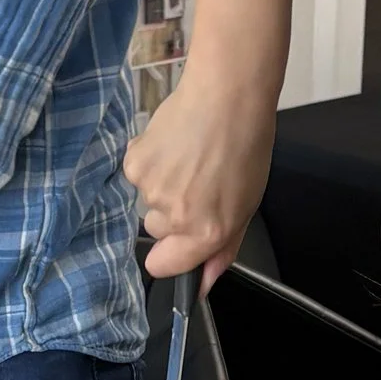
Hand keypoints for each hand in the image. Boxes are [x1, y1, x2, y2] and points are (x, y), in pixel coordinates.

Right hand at [124, 0, 297, 282]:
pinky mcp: (134, 163)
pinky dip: (152, 162)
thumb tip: (203, 285)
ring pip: (147, 200)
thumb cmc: (245, 146)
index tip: (178, 241)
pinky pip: (137, 174)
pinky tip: (173, 144)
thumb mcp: (246, 205)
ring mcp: (150, 188)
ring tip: (190, 156)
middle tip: (198, 181)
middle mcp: (175, 216)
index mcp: (205, 232)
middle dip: (172, 213)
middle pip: (156, 231)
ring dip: (164, 183)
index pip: (164, 266)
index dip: (171, 255)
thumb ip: (222, 249)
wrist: (228, 94)